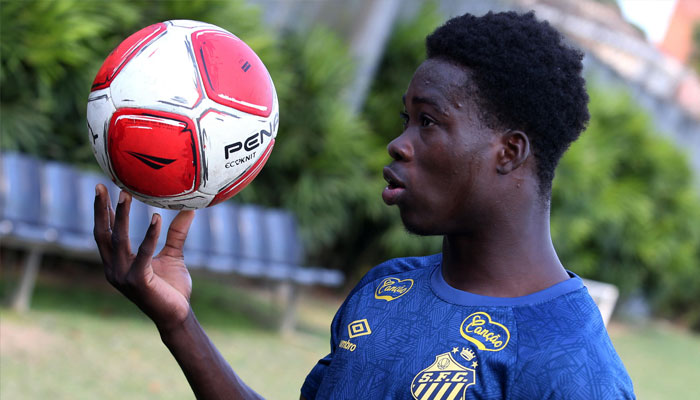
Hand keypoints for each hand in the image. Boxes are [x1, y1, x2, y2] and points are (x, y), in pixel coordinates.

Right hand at [94, 184, 194, 331]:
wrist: (177, 316)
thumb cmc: (172, 288)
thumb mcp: (173, 255)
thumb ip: (176, 234)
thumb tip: (189, 209)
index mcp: (117, 263)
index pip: (105, 233)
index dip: (102, 212)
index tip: (102, 188)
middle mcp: (114, 269)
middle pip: (103, 234)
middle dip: (102, 209)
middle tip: (102, 185)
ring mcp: (123, 276)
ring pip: (120, 240)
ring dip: (122, 216)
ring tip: (126, 194)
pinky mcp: (138, 281)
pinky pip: (143, 253)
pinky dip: (149, 235)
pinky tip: (156, 217)